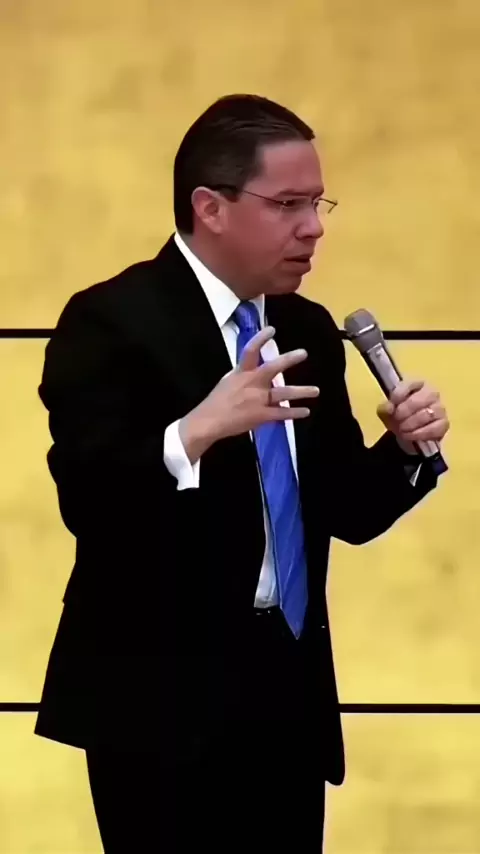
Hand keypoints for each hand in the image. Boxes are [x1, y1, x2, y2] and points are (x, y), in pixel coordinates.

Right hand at [179, 326, 319, 462]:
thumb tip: (253, 366)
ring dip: (301, 392)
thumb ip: (243, 374)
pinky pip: (281, 413)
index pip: (250, 351)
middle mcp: (251, 383)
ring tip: (316, 390)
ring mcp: (257, 400)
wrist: (209, 422)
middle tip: (303, 353)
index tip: (272, 329)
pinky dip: (294, 413)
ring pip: (283, 393)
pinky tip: (305, 411)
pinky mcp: (261, 415)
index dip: (260, 338)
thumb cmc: (216, 401)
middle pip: (272, 368)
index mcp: (241, 373)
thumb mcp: (228, 381)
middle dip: (289, 359)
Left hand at [377, 379, 449, 452]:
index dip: (398, 395)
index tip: (390, 407)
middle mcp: (431, 393)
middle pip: (419, 399)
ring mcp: (440, 408)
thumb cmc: (397, 417)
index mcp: (417, 385)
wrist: (407, 434)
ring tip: (401, 430)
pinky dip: (419, 433)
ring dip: (411, 424)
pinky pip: (434, 428)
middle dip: (404, 412)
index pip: (410, 384)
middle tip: (396, 420)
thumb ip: (385, 407)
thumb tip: (390, 408)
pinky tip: (410, 436)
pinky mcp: (444, 424)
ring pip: (427, 414)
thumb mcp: (386, 412)